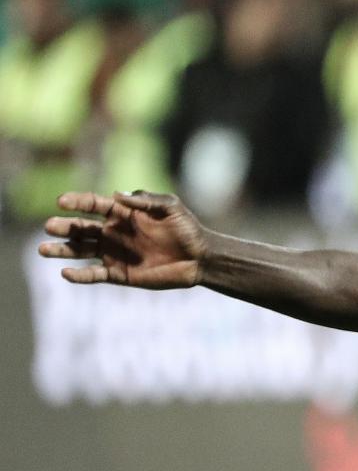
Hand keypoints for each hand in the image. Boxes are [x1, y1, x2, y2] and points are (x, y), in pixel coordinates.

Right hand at [38, 191, 206, 289]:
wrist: (200, 257)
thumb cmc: (187, 228)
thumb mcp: (170, 206)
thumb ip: (144, 200)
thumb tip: (117, 195)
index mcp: (122, 213)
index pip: (92, 204)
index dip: (76, 202)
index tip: (62, 201)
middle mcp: (113, 232)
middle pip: (80, 228)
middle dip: (64, 227)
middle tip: (49, 226)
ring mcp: (114, 253)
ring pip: (80, 251)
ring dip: (62, 250)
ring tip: (43, 249)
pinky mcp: (120, 274)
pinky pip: (95, 275)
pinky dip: (80, 276)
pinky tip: (65, 273)